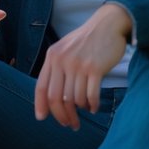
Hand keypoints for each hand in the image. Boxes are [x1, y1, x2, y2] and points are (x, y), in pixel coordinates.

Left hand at [35, 3, 130, 129]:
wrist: (108, 24)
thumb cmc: (87, 40)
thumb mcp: (65, 49)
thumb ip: (57, 68)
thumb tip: (52, 97)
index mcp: (53, 57)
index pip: (41, 86)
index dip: (40, 105)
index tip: (42, 118)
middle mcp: (63, 61)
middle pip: (57, 97)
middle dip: (62, 115)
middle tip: (69, 124)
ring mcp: (79, 65)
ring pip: (74, 99)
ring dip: (79, 111)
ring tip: (83, 113)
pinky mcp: (95, 68)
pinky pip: (91, 95)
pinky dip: (92, 105)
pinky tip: (93, 107)